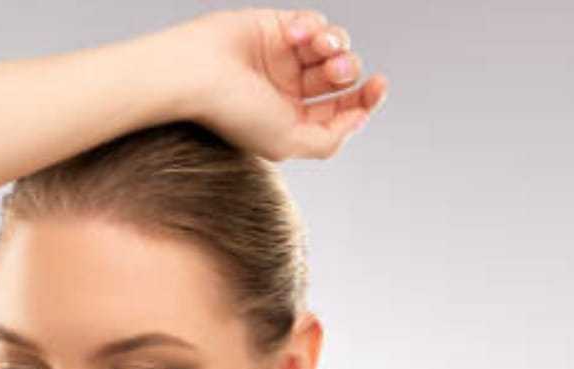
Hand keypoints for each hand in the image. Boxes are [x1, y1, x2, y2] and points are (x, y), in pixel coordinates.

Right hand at [165, 7, 388, 160]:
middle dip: (346, 71)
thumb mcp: (287, 141)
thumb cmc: (233, 111)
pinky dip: (312, 26)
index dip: (364, 99)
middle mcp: (289, 90)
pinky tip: (292, 34)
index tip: (377, 86)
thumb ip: (328, 140)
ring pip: (333, 47)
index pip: (340, 111)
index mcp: (291, 120)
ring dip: (335, 45)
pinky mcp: (277, 28)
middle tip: (334, 70)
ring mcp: (284, 59)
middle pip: (341, 78)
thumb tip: (358, 119)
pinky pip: (314, 22)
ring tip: (319, 47)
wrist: (196, 72)